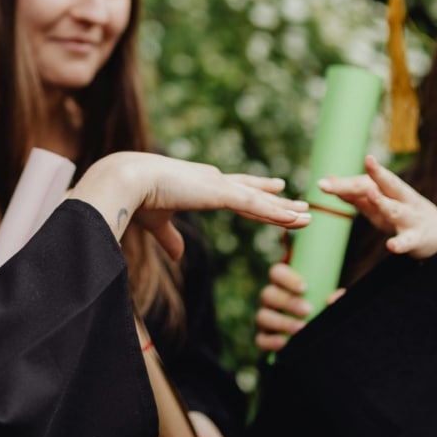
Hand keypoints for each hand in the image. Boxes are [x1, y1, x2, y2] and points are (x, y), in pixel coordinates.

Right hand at [70, 152, 308, 259]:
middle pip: (253, 193)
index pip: (235, 190)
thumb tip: (178, 256)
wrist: (127, 181)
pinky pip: (256, 206)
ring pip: (260, 202)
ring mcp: (219, 186)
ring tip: (308, 215)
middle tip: (299, 203)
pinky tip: (295, 219)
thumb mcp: (158, 222)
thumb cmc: (136, 198)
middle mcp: (213, 181)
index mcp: (199, 185)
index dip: (256, 190)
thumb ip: (170, 238)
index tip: (275, 188)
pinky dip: (277, 214)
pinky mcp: (221, 193)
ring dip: (285, 210)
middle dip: (277, 201)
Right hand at [254, 265, 346, 350]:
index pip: (276, 272)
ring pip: (262, 316)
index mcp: (282, 283)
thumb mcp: (330, 297)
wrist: (320, 331)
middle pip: (268, 294)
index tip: (305, 287)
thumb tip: (333, 299)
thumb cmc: (323, 306)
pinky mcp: (265, 337)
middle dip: (288, 302)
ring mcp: (266, 318)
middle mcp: (270, 299)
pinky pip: (261, 340)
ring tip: (301, 328)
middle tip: (308, 310)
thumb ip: (337, 295)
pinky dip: (271, 342)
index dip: (286, 278)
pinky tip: (285, 343)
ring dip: (281, 322)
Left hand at [320, 156, 436, 259]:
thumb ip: (355, 194)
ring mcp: (409, 218)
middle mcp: (401, 199)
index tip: (323, 183)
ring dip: (384, 202)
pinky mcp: (416, 238)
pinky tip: (391, 247)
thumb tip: (328, 181)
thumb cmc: (400, 213)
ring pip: (396, 209)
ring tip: (372, 195)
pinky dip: (400, 244)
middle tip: (368, 162)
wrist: (436, 234)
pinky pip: (407, 241)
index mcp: (389, 190)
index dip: (344, 184)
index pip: (365, 183)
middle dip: (377, 174)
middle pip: (388, 185)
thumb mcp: (378, 203)